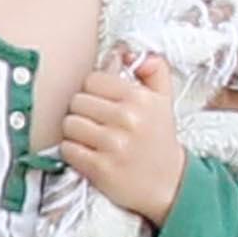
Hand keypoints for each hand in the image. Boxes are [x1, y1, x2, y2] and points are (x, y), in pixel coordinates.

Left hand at [52, 47, 193, 222]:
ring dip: (75, 132)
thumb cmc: (159, 139)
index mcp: (140, 98)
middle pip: (76, 101)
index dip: (93, 92)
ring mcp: (113, 144)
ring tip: (91, 139)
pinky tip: (88, 154)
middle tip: (96, 123)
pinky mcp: (100, 167)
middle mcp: (127, 119)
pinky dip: (73, 151)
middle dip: (82, 112)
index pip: (92, 80)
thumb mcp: (164, 101)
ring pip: (69, 123)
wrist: (169, 184)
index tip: (102, 104)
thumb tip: (130, 52)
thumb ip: (154, 70)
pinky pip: (67, 148)